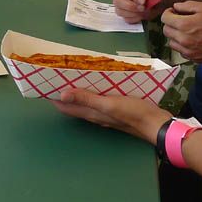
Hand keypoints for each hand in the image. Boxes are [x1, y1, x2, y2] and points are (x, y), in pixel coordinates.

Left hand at [51, 89, 170, 144]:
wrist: (156, 124)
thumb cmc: (133, 114)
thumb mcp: (109, 104)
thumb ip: (87, 99)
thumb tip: (62, 95)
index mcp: (91, 114)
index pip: (65, 107)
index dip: (54, 98)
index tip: (44, 84)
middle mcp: (95, 115)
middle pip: (74, 105)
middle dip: (63, 93)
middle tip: (56, 76)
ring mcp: (106, 113)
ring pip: (86, 103)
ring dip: (77, 92)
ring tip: (72, 77)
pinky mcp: (116, 109)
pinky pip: (98, 100)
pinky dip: (92, 92)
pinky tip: (96, 85)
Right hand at [113, 0, 165, 22]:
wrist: (157, 0)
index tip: (143, 1)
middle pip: (118, 1)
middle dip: (132, 6)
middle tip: (143, 8)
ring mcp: (120, 5)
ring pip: (121, 12)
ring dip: (135, 14)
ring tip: (145, 11)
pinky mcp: (123, 14)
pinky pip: (126, 19)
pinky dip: (136, 18)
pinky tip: (142, 14)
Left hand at [161, 2, 201, 62]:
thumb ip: (188, 5)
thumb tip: (176, 7)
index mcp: (184, 25)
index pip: (165, 18)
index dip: (168, 12)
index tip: (175, 11)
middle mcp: (183, 40)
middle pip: (166, 31)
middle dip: (171, 23)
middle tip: (180, 20)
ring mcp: (188, 51)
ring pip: (171, 42)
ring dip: (175, 35)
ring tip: (186, 31)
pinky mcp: (194, 58)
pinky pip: (181, 51)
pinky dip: (182, 45)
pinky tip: (192, 40)